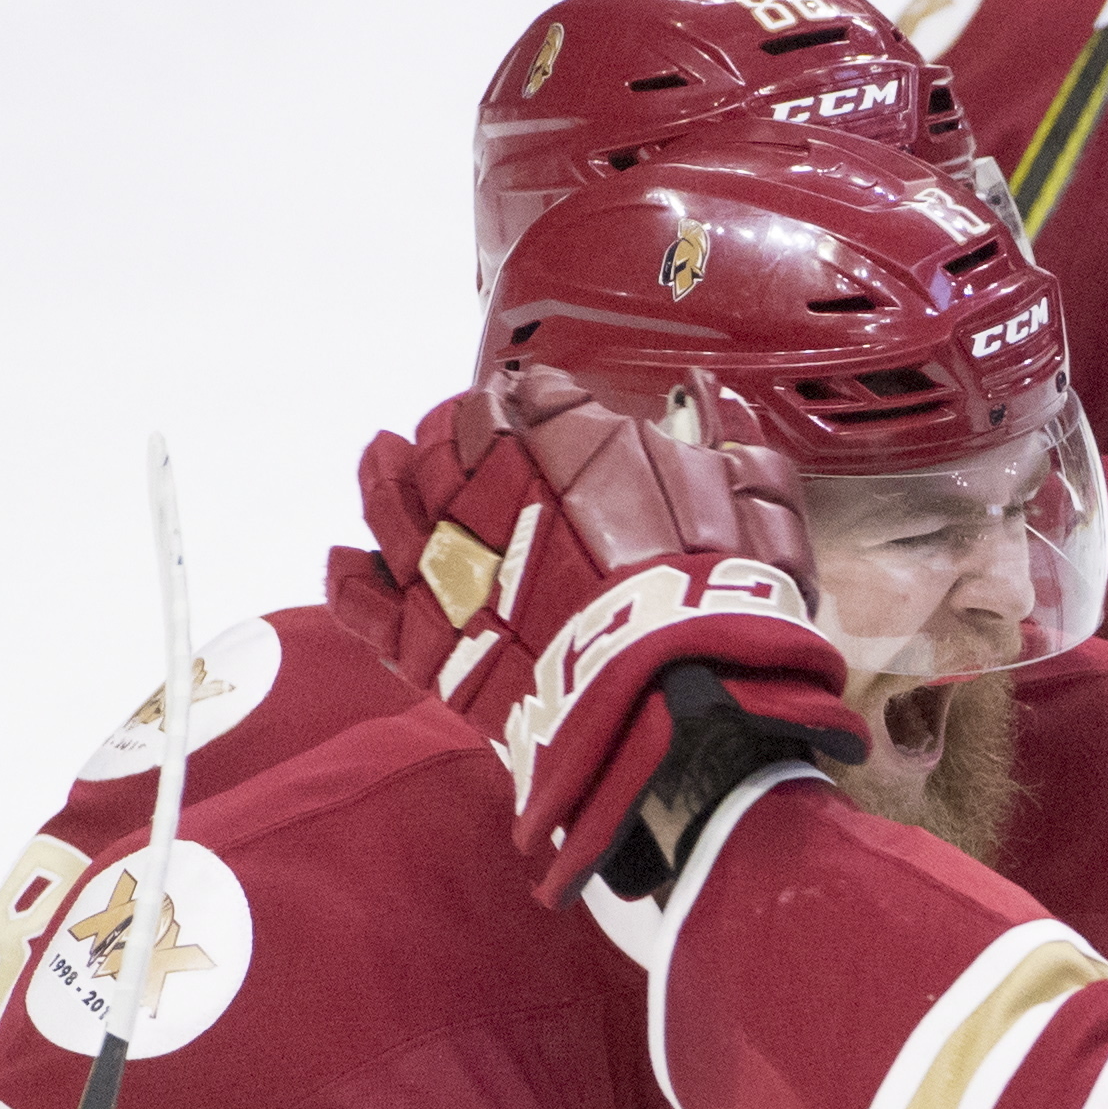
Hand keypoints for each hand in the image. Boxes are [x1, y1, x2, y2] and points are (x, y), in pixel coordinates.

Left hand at [339, 364, 865, 902]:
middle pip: (451, 437)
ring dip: (386, 475)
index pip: (531, 396)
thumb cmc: (721, 606)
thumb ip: (729, 443)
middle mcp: (494, 487)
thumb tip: (710, 397)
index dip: (533, 404)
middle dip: (455, 433)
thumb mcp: (758, 509)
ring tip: (382, 460)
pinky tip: (348, 562)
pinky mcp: (426, 641)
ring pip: (396, 498)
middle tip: (461, 441)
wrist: (677, 712)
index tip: (539, 414)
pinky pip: (366, 601)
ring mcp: (451, 563)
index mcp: (570, 440)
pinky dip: (353, 581)